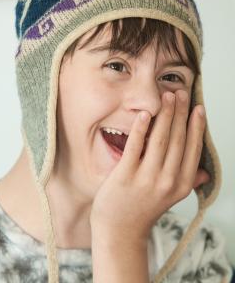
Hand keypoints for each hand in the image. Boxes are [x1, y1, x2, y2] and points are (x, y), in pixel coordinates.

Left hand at [90, 90, 209, 242]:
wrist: (119, 231)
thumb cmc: (143, 210)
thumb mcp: (170, 198)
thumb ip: (188, 182)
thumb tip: (205, 173)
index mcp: (181, 185)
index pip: (193, 149)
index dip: (196, 126)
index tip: (198, 107)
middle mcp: (167, 181)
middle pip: (178, 140)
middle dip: (181, 113)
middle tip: (181, 93)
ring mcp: (147, 178)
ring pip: (160, 140)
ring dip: (165, 115)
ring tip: (168, 96)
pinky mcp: (126, 175)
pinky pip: (136, 147)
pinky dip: (141, 129)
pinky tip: (145, 113)